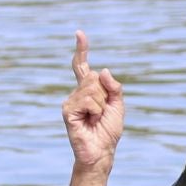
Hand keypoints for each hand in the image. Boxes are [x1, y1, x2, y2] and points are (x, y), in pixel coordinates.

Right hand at [63, 30, 124, 170]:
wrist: (101, 151)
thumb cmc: (108, 131)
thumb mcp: (118, 105)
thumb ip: (114, 87)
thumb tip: (104, 70)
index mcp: (88, 90)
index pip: (83, 66)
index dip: (82, 50)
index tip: (79, 34)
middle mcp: (77, 93)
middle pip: (94, 77)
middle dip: (105, 94)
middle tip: (102, 112)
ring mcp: (70, 100)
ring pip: (92, 88)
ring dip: (101, 104)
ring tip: (96, 118)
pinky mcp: (67, 109)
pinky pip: (88, 100)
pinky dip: (95, 110)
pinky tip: (90, 120)